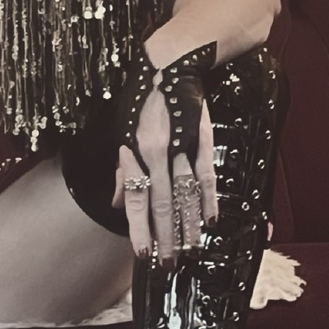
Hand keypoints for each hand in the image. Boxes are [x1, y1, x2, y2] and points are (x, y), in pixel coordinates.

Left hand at [114, 79, 219, 262]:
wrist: (169, 65)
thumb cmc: (141, 99)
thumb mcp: (122, 132)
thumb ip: (123, 170)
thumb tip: (119, 202)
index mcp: (135, 152)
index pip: (137, 199)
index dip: (139, 228)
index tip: (143, 252)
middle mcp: (157, 154)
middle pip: (162, 204)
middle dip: (166, 238)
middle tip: (168, 264)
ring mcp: (182, 148)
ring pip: (185, 196)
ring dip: (188, 227)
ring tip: (189, 251)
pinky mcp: (203, 141)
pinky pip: (206, 177)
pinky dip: (208, 200)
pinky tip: (209, 222)